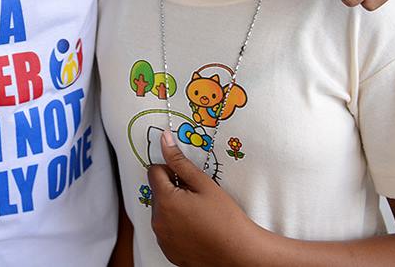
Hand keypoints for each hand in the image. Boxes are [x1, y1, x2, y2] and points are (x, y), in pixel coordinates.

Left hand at [149, 131, 263, 266]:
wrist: (240, 254)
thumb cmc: (226, 220)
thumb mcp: (203, 184)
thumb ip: (180, 161)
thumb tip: (165, 141)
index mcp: (165, 201)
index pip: (154, 171)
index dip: (170, 170)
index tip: (186, 178)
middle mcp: (158, 221)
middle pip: (157, 192)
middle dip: (173, 190)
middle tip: (197, 197)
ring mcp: (162, 238)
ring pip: (161, 211)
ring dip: (174, 208)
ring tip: (199, 214)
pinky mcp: (168, 251)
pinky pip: (166, 230)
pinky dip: (176, 226)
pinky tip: (196, 228)